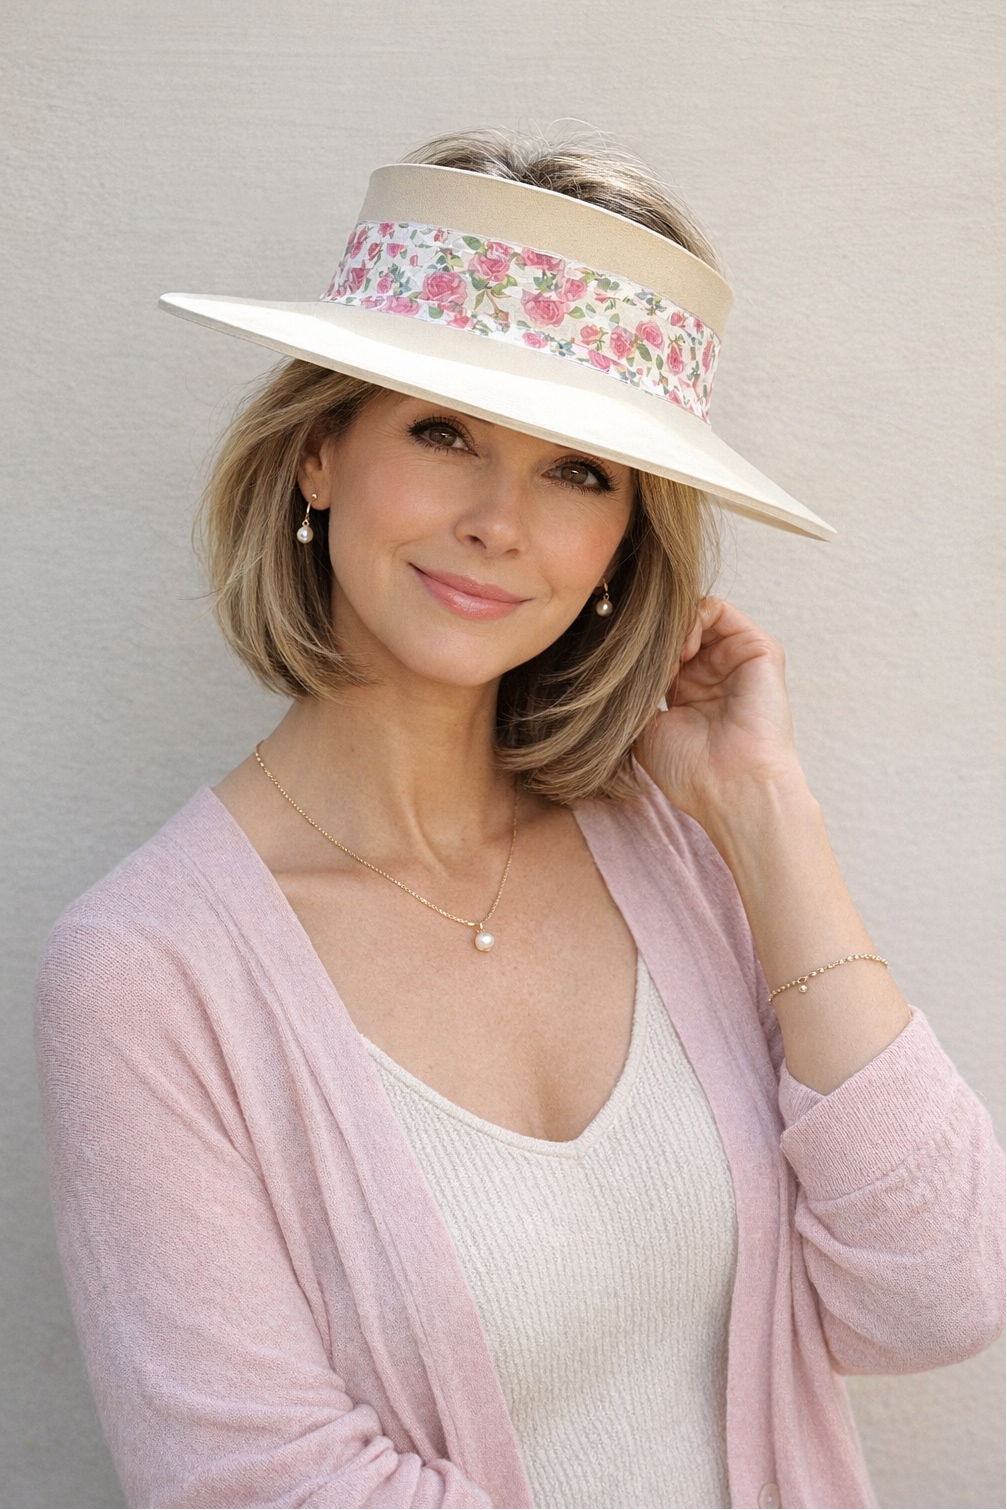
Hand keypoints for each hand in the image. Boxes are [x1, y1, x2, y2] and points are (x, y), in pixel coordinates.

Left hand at [634, 597, 807, 831]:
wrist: (732, 789)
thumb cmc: (689, 771)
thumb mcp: (646, 730)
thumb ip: (636, 694)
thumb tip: (615, 666)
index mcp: (689, 690)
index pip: (660, 648)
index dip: (636, 650)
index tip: (619, 667)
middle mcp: (714, 671)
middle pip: (676, 627)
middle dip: (652, 637)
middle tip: (640, 659)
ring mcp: (736, 658)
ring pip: (694, 614)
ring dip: (671, 627)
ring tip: (664, 658)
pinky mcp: (759, 649)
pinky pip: (719, 609)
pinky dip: (693, 617)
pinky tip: (682, 649)